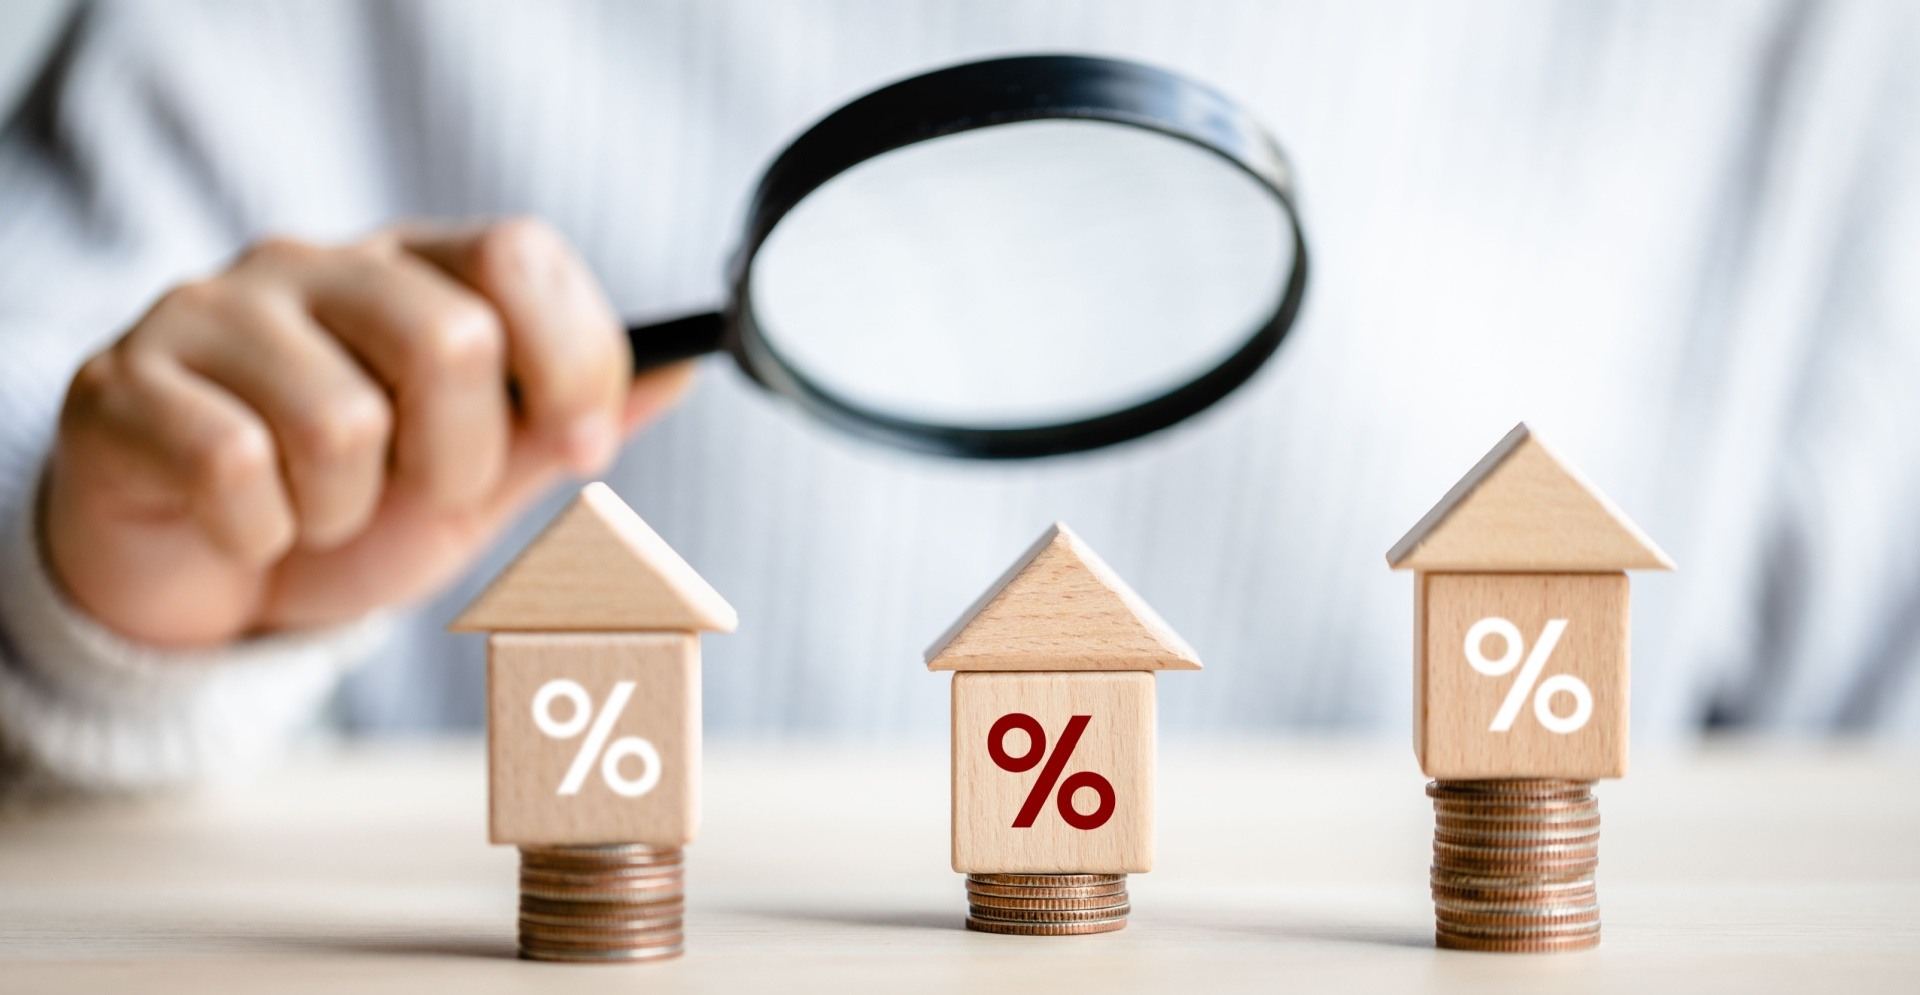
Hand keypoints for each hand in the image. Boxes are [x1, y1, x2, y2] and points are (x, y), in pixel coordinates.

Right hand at [44, 219, 693, 647]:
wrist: (207, 585)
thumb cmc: (353, 515)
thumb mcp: (479, 479)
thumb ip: (566, 424)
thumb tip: (685, 366)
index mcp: (416, 271)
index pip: (521, 254)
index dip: (575, 356)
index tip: (584, 443)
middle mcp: (315, 266)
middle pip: (448, 337)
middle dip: (462, 457)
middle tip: (424, 491)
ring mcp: (213, 313)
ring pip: (340, 420)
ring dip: (349, 512)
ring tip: (318, 513)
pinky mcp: (124, 382)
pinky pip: (234, 470)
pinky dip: (261, 534)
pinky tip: (248, 528)